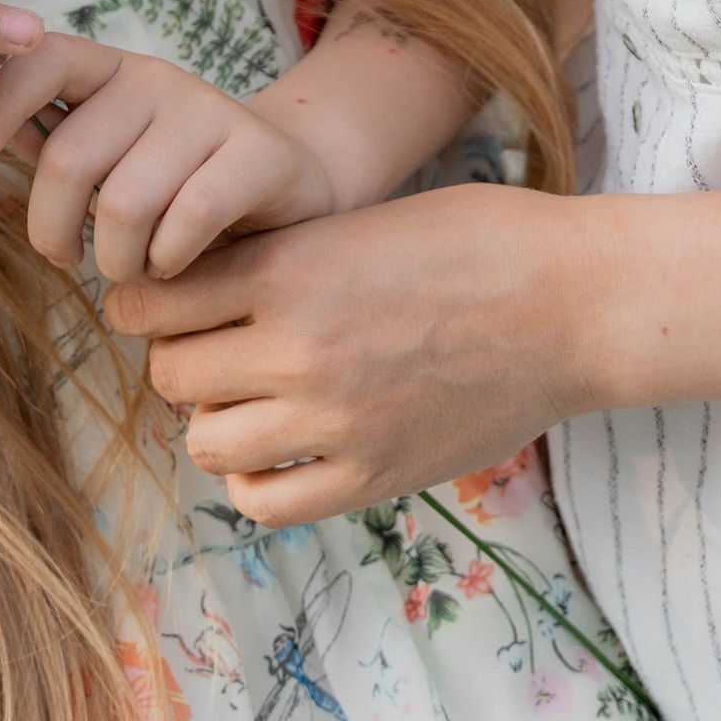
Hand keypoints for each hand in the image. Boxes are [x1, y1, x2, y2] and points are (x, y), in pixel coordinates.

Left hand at [0, 38, 336, 283]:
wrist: (289, 188)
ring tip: (130, 267)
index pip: (42, 60)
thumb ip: (53, 145)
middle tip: (65, 260)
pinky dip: (167, 262)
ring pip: (124, 202)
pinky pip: (186, 222)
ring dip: (115, 260)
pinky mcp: (259, 153)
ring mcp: (212, 111)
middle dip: (50, 230)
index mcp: (112, 70)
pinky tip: (173, 265)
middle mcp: (158, 79)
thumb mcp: (111, 156)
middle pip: (69, 157)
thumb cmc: (176, 181)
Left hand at [105, 180, 601, 519]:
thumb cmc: (475, 240)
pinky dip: (254, 480)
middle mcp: (298, 349)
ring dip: (216, 420)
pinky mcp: (372, 475)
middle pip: (172, 376)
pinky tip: (279, 452)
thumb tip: (201, 287)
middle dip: (182, 361)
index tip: (165, 303)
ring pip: (206, 442)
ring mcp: (335, 422)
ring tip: (250, 399)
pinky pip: (264, 503)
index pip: (153, 303)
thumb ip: (280, 257)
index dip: (147, 303)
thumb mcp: (358, 218)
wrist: (572, 302)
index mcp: (289, 270)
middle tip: (215, 348)